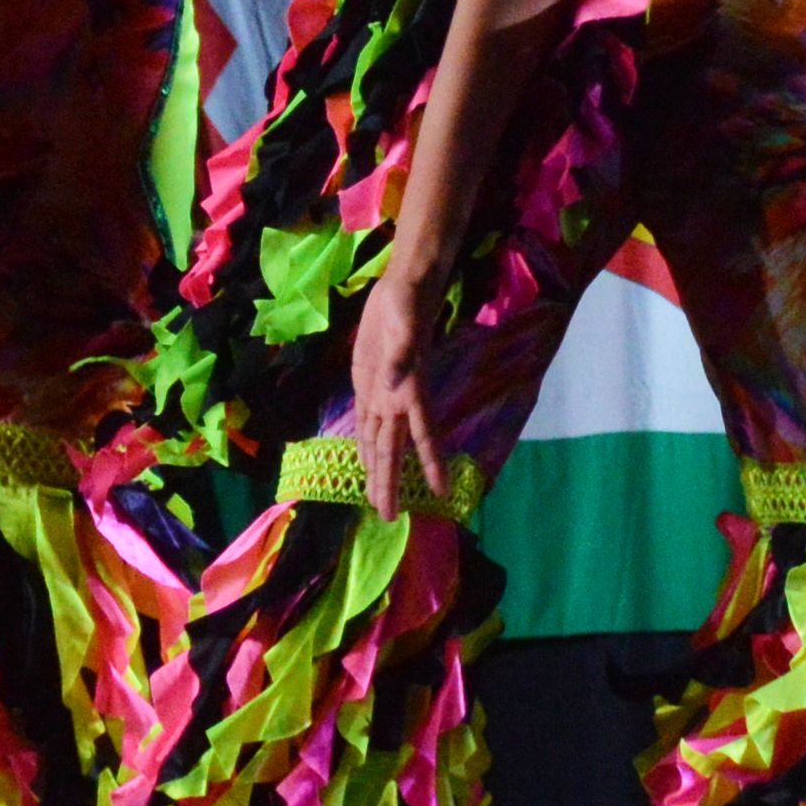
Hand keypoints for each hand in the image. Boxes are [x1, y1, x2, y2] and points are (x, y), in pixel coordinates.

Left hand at [341, 275, 446, 520]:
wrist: (402, 288)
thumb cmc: (408, 304)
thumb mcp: (404, 325)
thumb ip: (398, 354)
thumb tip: (393, 381)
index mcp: (409, 390)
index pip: (423, 436)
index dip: (432, 464)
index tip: (441, 493)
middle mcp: (396, 399)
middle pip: (393, 450)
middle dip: (390, 483)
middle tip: (388, 517)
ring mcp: (382, 393)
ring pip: (378, 440)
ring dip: (377, 469)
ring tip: (376, 499)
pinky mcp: (368, 383)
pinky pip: (367, 420)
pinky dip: (366, 443)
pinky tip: (364, 457)